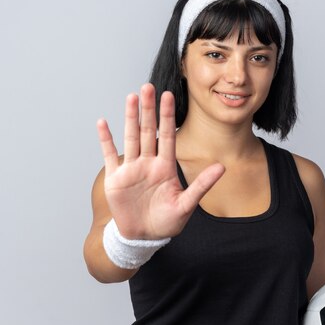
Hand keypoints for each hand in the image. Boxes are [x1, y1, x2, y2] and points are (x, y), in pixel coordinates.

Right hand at [96, 83, 224, 238]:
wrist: (143, 237)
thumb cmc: (166, 222)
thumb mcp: (186, 205)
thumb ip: (202, 185)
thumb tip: (222, 168)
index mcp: (165, 167)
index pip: (168, 136)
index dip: (168, 117)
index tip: (169, 96)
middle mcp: (148, 163)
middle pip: (147, 131)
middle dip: (148, 109)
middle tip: (148, 87)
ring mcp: (131, 169)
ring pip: (130, 137)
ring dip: (129, 118)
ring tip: (131, 97)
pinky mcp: (116, 178)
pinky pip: (110, 155)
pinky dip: (105, 139)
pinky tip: (103, 123)